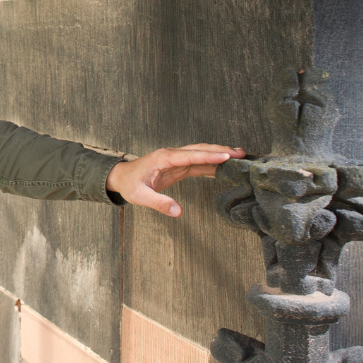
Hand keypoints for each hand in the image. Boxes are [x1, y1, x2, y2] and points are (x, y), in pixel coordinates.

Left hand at [106, 143, 245, 216]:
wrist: (121, 178)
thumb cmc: (129, 185)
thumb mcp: (140, 197)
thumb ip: (159, 203)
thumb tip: (178, 212)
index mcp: (164, 158)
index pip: (190, 155)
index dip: (209, 155)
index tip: (227, 155)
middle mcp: (172, 155)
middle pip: (200, 150)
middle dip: (221, 150)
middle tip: (241, 154)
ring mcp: (176, 160)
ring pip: (201, 154)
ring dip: (219, 154)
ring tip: (239, 156)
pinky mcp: (178, 166)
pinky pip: (198, 163)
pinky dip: (212, 164)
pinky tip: (225, 167)